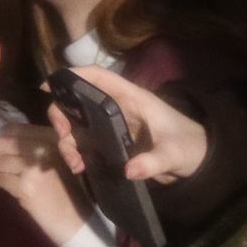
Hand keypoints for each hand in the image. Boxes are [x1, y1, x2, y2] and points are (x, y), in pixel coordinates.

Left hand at [0, 123, 89, 245]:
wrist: (76, 218)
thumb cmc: (69, 186)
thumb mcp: (62, 155)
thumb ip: (39, 139)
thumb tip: (5, 131)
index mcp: (51, 138)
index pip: (12, 129)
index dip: (7, 140)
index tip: (13, 151)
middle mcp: (42, 150)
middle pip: (0, 144)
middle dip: (2, 155)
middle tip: (13, 166)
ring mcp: (33, 169)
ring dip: (3, 172)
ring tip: (18, 179)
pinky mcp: (25, 188)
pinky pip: (0, 179)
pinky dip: (6, 185)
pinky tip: (20, 190)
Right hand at [48, 68, 208, 184]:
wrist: (198, 162)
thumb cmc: (189, 146)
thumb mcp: (174, 153)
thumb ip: (153, 161)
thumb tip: (128, 171)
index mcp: (131, 98)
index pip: (98, 77)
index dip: (72, 75)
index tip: (48, 85)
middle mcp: (116, 109)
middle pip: (77, 102)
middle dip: (62, 116)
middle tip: (63, 136)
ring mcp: (110, 127)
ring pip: (77, 126)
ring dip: (67, 141)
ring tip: (75, 163)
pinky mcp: (110, 145)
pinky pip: (85, 145)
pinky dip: (76, 154)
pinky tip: (78, 168)